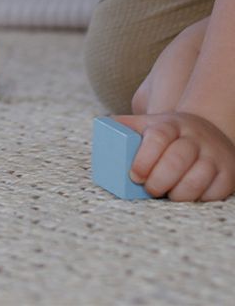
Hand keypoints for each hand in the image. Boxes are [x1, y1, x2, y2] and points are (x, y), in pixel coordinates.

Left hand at [114, 111, 234, 200]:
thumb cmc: (168, 134)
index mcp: (171, 124)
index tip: (134, 175)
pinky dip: (200, 199)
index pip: (157, 137)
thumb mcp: (148, 124)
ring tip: (167, 196)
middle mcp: (194, 137)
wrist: (207, 132)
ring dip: (178, 193)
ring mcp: (214, 155)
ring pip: (197, 178)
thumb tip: (101, 126)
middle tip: (149, 190)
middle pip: (176, 160)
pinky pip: (216, 192)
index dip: (144, 159)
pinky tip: (187, 198)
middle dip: (159, 180)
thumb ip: (126, 126)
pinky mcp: (229, 174)